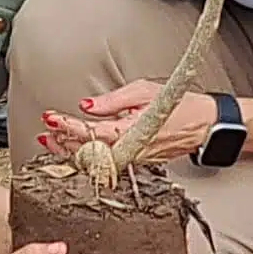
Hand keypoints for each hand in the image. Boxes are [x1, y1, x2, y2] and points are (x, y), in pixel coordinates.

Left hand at [38, 79, 204, 166]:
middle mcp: (131, 151)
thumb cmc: (182, 106)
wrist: (207, 125)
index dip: (68, 125)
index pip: (91, 132)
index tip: (51, 117)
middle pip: (88, 151)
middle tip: (45, 130)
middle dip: (63, 141)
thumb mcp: (144, 91)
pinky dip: (89, 155)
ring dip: (72, 150)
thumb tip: (87, 106)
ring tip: (52, 140)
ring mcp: (134, 159)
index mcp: (131, 132)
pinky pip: (107, 161)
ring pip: (95, 159)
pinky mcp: (137, 162)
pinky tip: (76, 149)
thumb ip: (113, 100)